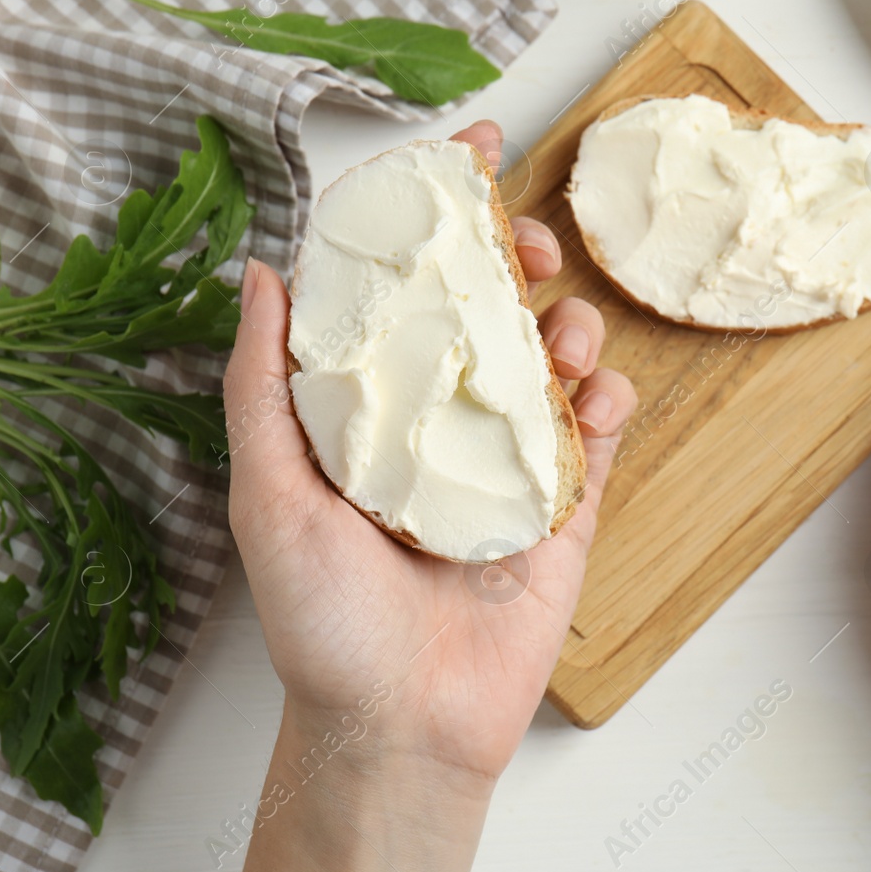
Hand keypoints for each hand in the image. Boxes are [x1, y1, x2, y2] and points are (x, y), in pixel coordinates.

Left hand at [222, 121, 635, 871]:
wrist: (400, 724)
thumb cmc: (320, 620)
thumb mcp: (267, 492)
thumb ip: (262, 382)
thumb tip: (259, 271)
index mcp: (368, 407)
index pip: (402, 289)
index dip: (435, 214)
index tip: (470, 147)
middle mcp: (439, 421)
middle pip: (492, 309)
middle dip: (518, 257)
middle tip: (528, 246)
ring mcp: (507, 463)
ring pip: (554, 360)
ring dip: (569, 326)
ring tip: (564, 337)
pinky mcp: (564, 507)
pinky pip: (600, 437)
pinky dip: (611, 403)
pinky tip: (600, 399)